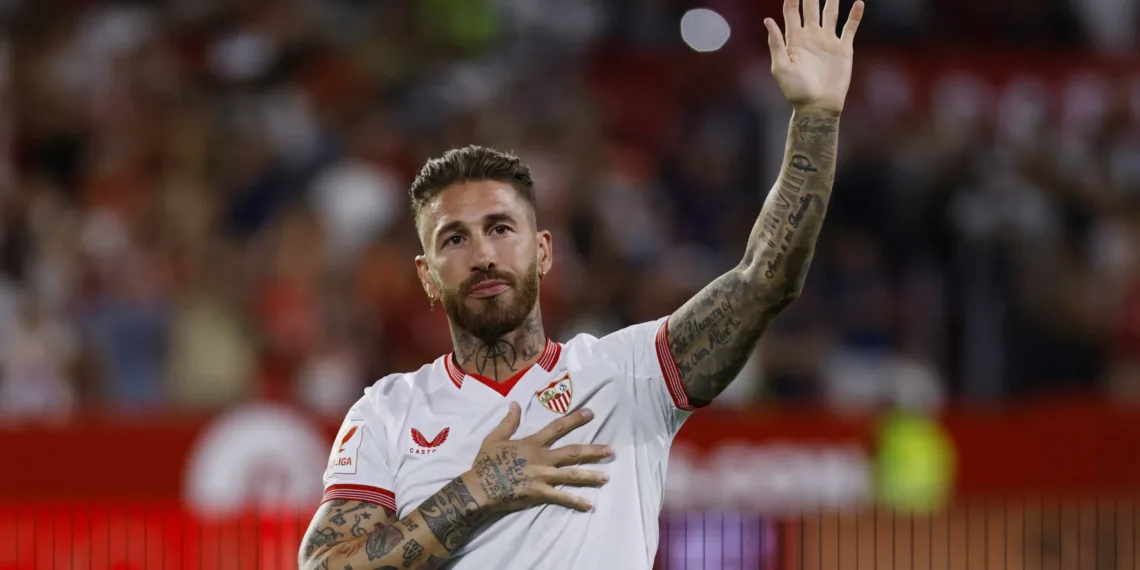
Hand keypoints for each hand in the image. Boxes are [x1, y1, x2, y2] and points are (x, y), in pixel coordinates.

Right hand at [463, 403, 611, 512]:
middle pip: (573, 452)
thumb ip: (508, 422)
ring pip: (572, 474)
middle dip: (593, 450)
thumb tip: (515, 403)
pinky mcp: (539, 493)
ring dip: (591, 475)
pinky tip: (590, 505)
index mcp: (532, 443)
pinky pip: (561, 497)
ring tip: (607, 477)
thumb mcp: (494, 438)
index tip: (591, 413)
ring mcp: (542, 476)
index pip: (558, 427)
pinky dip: (576, 501)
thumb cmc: (485, 463)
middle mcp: (542, 458)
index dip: (575, 419)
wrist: (479, 487)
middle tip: (612, 450)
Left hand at [765, 0, 863, 112]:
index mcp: (795, 39)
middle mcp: (811, 36)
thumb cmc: (796, 90)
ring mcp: (828, 41)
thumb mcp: (781, 67)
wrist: (818, 105)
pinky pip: (850, 28)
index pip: (793, 11)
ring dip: (832, 0)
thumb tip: (768, 20)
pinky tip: (859, 3)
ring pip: (831, 13)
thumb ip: (776, 43)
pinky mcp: (843, 49)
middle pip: (811, 7)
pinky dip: (855, 15)